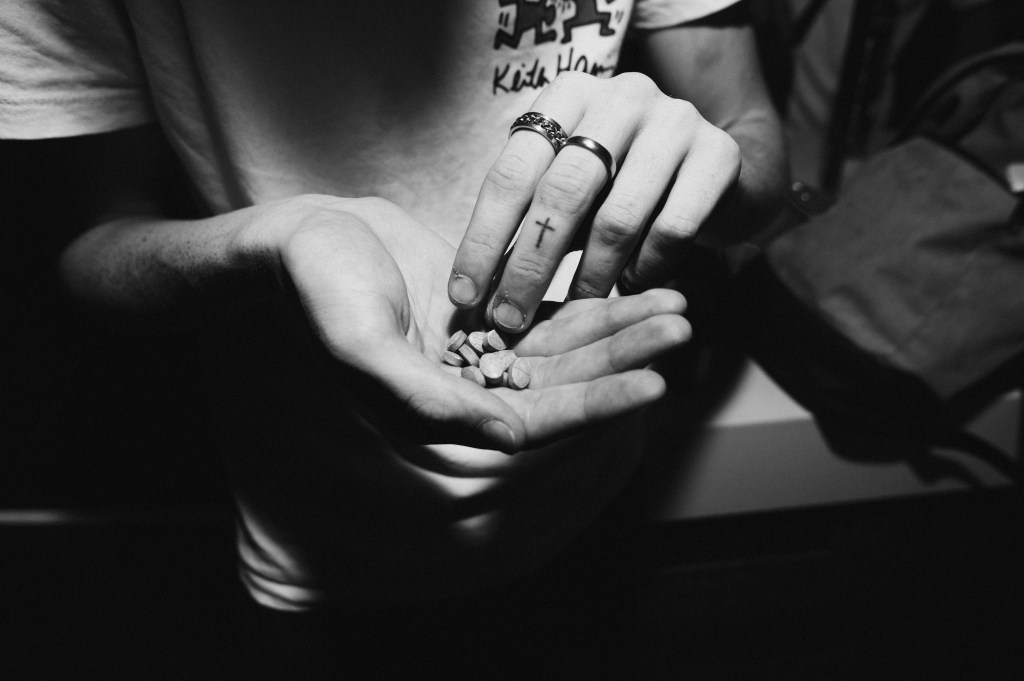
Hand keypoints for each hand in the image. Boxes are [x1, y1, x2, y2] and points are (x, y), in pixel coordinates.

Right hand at [277, 196, 689, 454]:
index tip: (653, 383)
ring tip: (676, 306)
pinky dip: (591, 307)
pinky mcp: (487, 312)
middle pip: (564, 383)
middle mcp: (470, 391)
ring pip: (565, 349)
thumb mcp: (364, 345)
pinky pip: (549, 315)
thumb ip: (429, 398)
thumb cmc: (322, 290)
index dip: (595, 405)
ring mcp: (481, 352)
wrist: (306, 238)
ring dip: (619, 331)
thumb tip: (510, 439)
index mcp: (441, 415)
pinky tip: (633, 292)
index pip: (534, 420)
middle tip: (682, 328)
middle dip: (624, 359)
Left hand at [448, 71, 739, 333]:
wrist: (715, 167)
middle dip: (529, 267)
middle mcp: (620, 96)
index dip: (483, 240)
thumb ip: (529, 220)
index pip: (511, 172)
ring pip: (617, 218)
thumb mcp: (570, 188)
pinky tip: (633, 286)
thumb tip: (474, 290)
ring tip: (575, 310)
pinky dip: (645, 270)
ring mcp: (675, 120)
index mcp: (567, 96)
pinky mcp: (719, 155)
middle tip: (510, 318)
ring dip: (590, 278)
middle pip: (562, 193)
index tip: (464, 296)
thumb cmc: (622, 184)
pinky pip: (671, 230)